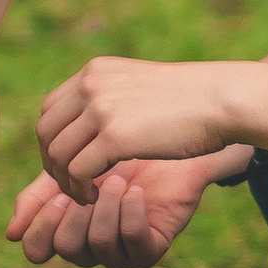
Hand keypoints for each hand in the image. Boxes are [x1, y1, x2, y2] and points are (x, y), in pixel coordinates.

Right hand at [5, 156, 217, 267]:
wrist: (166, 139)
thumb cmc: (117, 151)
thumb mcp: (71, 167)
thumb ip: (40, 195)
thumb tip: (11, 235)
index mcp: (66, 229)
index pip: (37, 249)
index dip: (42, 226)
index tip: (58, 194)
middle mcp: (91, 246)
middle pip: (67, 248)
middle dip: (76, 212)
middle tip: (90, 181)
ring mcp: (122, 251)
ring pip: (99, 245)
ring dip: (106, 206)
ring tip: (119, 178)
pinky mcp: (152, 248)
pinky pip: (133, 241)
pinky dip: (131, 211)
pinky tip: (136, 190)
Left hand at [37, 53, 249, 195]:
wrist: (222, 99)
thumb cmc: (191, 99)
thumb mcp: (140, 87)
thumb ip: (112, 97)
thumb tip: (94, 119)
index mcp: (96, 72)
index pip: (50, 108)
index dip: (54, 140)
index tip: (71, 162)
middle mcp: (91, 85)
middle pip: (46, 131)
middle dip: (53, 163)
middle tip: (71, 185)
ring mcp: (101, 109)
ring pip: (57, 154)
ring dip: (65, 181)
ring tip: (84, 194)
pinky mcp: (114, 137)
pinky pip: (77, 171)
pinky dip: (80, 189)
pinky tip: (95, 196)